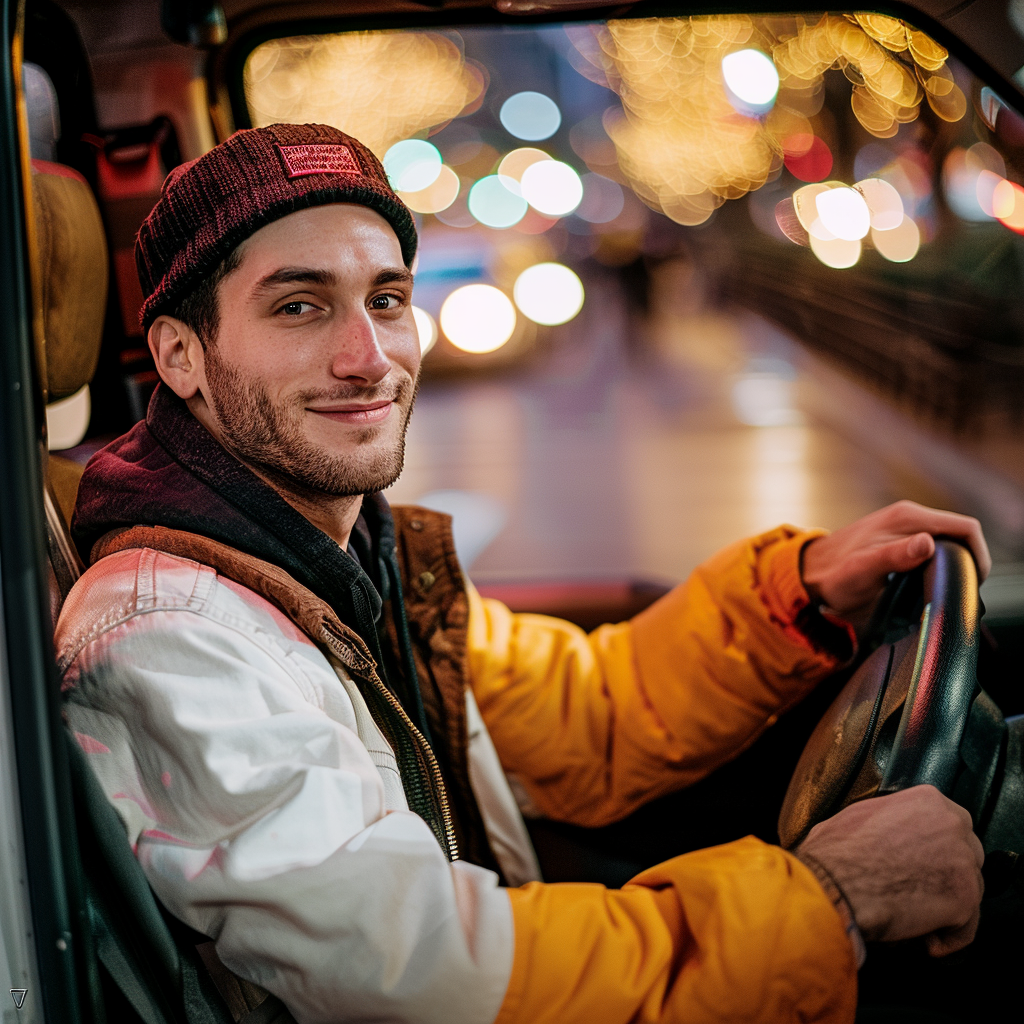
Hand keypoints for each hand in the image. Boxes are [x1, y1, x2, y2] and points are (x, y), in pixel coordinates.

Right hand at [796, 786, 983, 956]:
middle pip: (967, 854)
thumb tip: (886, 832)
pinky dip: (948, 936)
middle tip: (918, 888)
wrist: (834, 884)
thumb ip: (888, 820)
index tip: (925, 861)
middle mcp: (952, 824)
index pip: (952, 823)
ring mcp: (962, 861)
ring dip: (945, 905)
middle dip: (947, 874)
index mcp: (926, 800)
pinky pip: (966, 925)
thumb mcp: (858, 816)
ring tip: (913, 916)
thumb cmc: (836, 853)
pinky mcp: (964, 898)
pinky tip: (924, 938)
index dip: (937, 847)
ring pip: (969, 889)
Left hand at [801, 501, 990, 625]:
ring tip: (946, 588)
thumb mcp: (863, 570)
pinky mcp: (898, 537)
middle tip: (961, 589)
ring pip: (948, 540)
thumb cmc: (833, 575)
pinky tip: (930, 582)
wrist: (809, 573)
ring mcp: (903, 526)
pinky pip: (933, 546)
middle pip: (960, 534)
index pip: (965, 528)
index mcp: (907, 518)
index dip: (979, 554)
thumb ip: (895, 556)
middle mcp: (908, 517)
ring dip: (954, 562)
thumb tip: (927, 544)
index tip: (974, 580)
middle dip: (968, 559)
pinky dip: (939, 563)